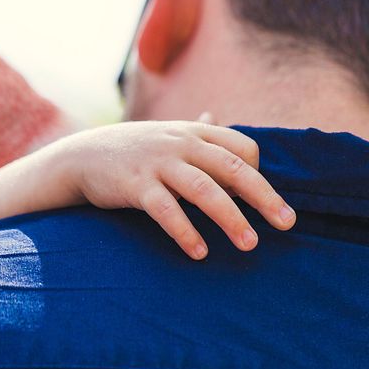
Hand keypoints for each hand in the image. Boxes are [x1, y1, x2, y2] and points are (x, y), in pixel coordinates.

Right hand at [53, 120, 295, 259]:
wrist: (81, 156)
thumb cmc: (133, 149)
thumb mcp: (167, 134)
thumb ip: (196, 129)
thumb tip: (216, 116)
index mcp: (194, 132)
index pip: (242, 148)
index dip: (257, 174)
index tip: (263, 201)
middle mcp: (181, 144)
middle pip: (233, 168)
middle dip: (263, 197)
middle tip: (287, 223)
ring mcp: (158, 163)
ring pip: (204, 190)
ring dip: (230, 219)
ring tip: (250, 244)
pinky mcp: (135, 186)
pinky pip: (166, 210)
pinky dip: (185, 231)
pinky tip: (200, 253)